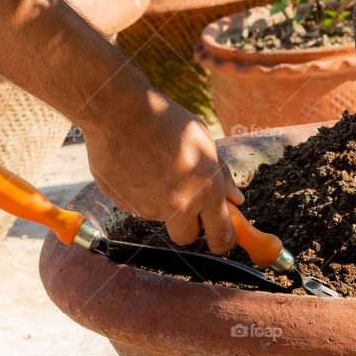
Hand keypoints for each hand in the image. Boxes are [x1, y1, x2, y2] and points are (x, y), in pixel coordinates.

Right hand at [80, 89, 243, 254]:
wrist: (120, 113)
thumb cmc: (167, 122)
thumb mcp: (205, 143)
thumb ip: (222, 176)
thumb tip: (236, 200)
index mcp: (204, 191)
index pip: (220, 236)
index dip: (223, 242)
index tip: (221, 239)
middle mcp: (176, 206)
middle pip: (186, 236)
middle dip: (189, 224)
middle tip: (187, 198)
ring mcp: (146, 207)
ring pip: (159, 215)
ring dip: (162, 200)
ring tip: (157, 164)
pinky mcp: (121, 203)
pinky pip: (135, 204)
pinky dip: (139, 191)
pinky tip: (137, 164)